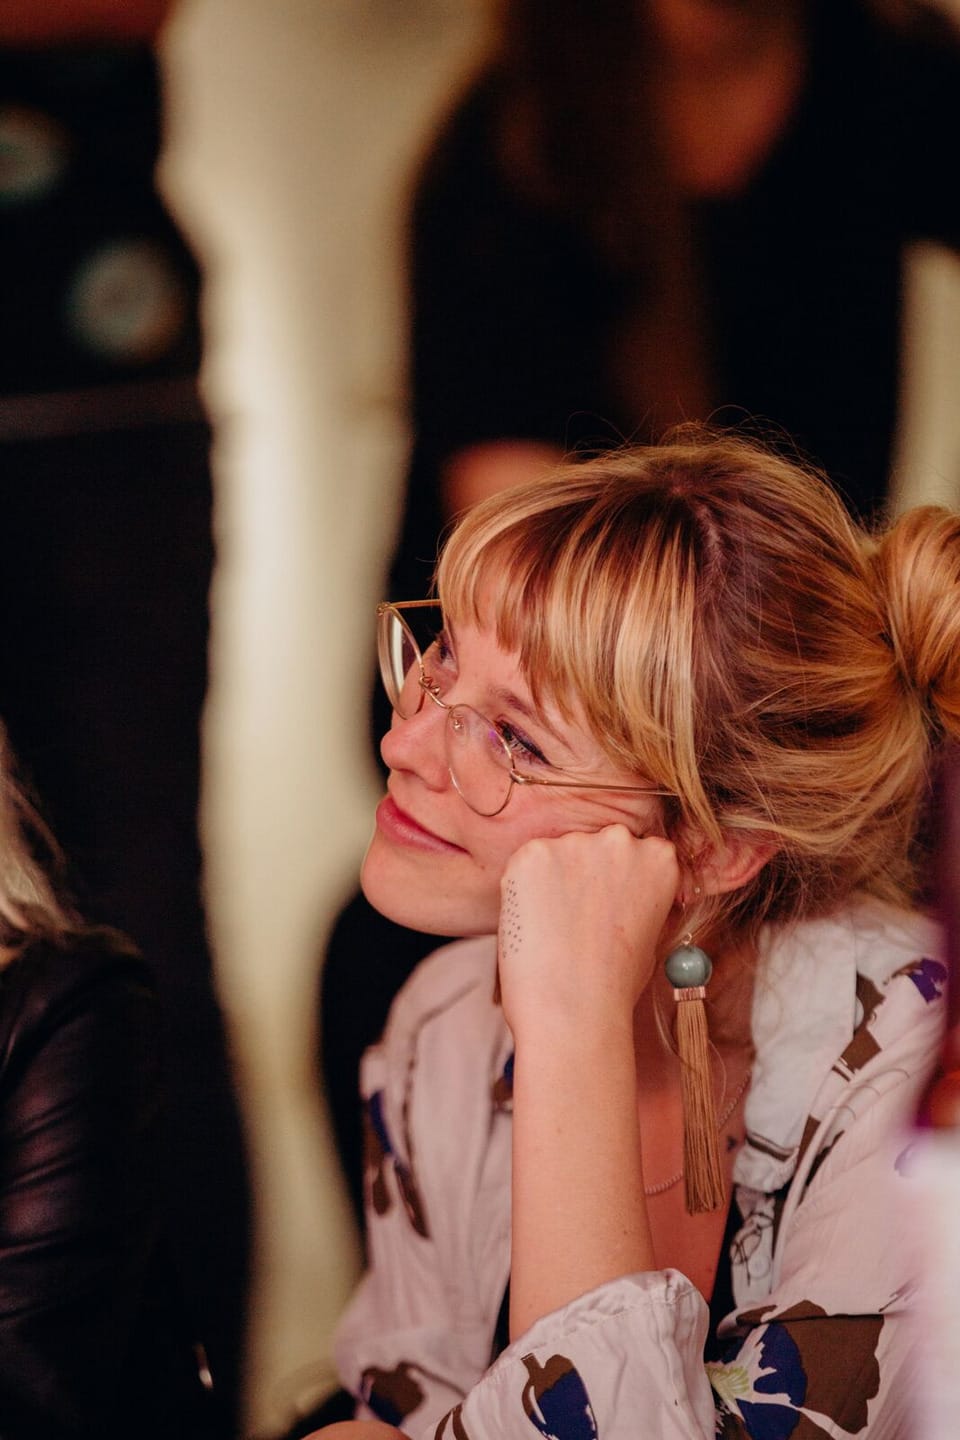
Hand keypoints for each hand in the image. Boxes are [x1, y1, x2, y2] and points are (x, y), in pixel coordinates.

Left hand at [497, 827, 678, 1041]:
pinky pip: (524, 865)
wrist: (575, 1012)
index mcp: (660, 857)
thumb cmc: (614, 986)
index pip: (633, 850)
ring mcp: (575, 843)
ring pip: (557, 854)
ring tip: (553, 930)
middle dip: (582, 875)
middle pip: (593, 846)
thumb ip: (636, 897)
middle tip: (573, 921)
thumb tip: (615, 891)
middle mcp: (620, 840)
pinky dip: (522, 890)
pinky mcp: (533, 854)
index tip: (604, 906)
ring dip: (551, 882)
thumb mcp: (649, 934)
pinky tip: (532, 924)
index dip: (613, 881)